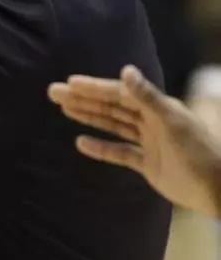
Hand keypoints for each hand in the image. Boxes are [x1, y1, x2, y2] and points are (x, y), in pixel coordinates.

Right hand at [48, 65, 220, 217]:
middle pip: (111, 107)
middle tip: (54, 92)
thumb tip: (125, 70)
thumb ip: (147, 96)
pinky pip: (119, 152)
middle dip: (83, 99)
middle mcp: (151, 121)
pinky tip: (81, 143)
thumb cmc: (198, 152)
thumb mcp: (172, 121)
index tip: (70, 83)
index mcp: (157, 107)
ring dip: (88, 116)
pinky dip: (101, 148)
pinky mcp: (148, 163)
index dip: (94, 88)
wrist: (217, 190)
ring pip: (112, 125)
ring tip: (64, 108)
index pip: (119, 94)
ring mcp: (149, 142)